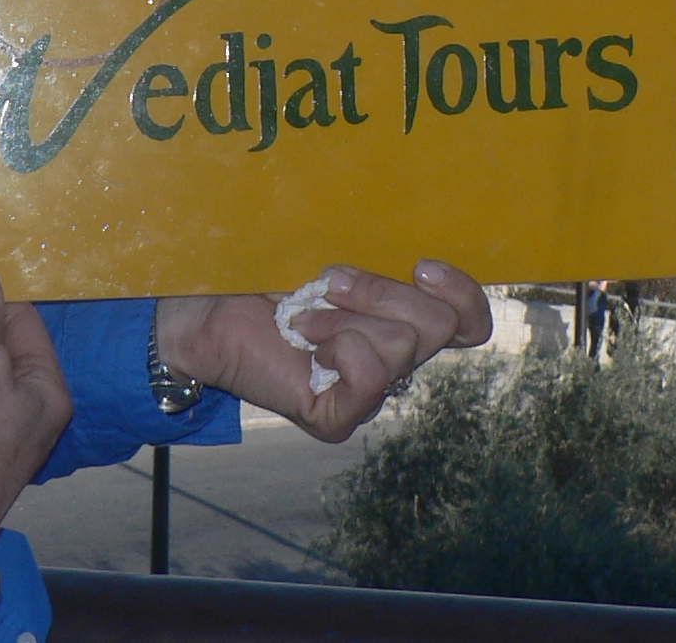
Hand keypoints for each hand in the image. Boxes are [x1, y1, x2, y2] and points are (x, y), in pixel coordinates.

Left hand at [151, 261, 489, 443]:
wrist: (205, 309)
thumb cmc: (264, 274)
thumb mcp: (335, 257)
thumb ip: (381, 260)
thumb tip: (423, 258)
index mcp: (399, 321)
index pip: (469, 323)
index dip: (461, 293)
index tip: (421, 264)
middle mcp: (393, 362)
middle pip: (436, 325)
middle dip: (380, 291)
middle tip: (328, 285)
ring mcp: (366, 394)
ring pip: (401, 345)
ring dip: (344, 317)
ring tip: (302, 317)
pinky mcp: (335, 417)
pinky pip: (370, 378)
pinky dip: (340, 348)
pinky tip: (307, 342)